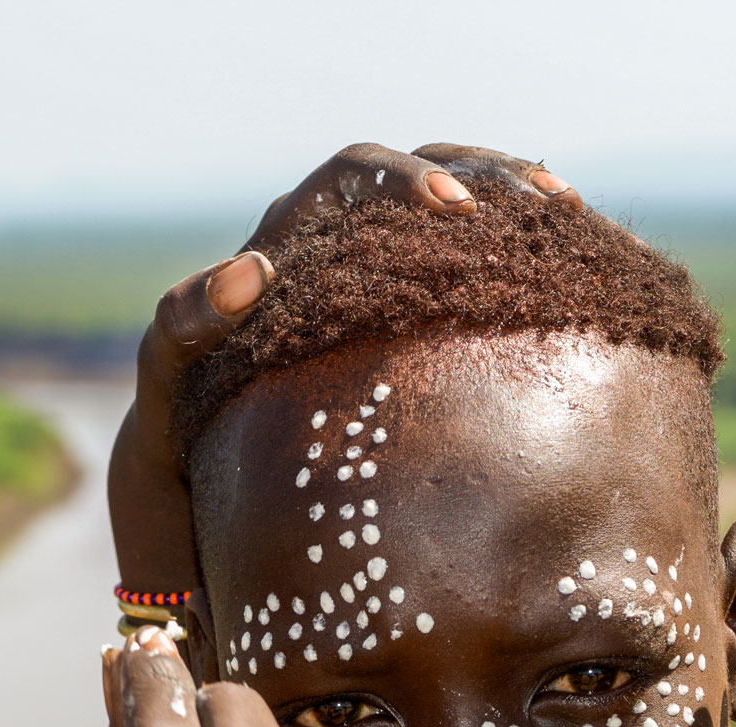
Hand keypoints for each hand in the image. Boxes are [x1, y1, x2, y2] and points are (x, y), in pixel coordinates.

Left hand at [108, 142, 579, 597]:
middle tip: (534, 209)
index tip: (454, 212)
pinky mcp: (418, 349)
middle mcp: (333, 263)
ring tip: (567, 217)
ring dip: (512, 208)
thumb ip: (180, 331)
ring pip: (457, 222)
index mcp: (280, 255)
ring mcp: (378, 305)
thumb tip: (250, 270)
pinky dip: (520, 274)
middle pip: (419, 181)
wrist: (206, 538)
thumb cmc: (178, 464)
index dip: (403, 181)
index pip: (349, 180)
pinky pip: (474, 291)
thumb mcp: (164, 397)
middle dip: (480, 178)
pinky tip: (572, 286)